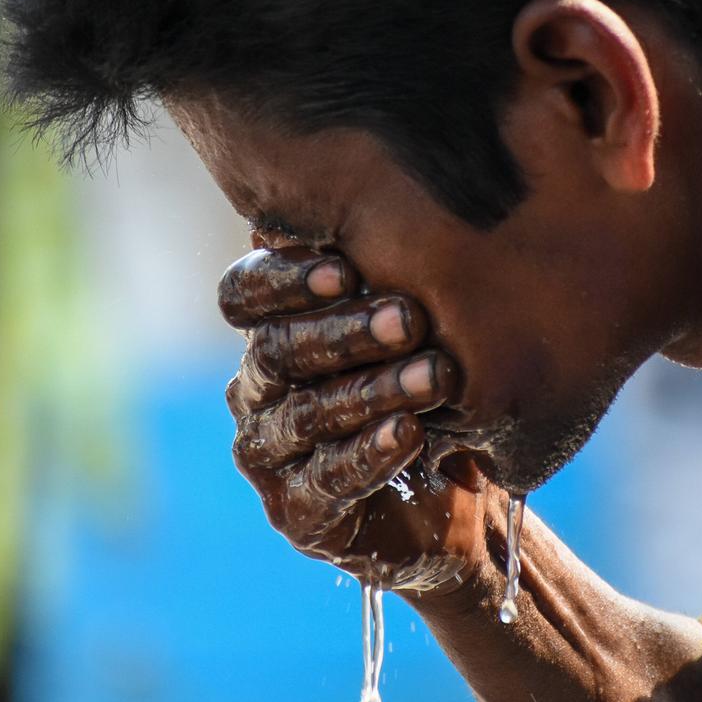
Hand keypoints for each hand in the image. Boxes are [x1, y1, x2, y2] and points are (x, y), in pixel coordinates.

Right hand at [219, 247, 494, 592]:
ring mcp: (269, 456)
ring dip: (371, 391)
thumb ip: (381, 271)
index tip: (345, 268)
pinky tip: (411, 435)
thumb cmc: (430, 392)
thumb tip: (377, 187)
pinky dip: (369, 454)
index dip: (284, 279)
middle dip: (345, 332)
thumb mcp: (413, 326)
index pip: (244, 295)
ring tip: (434, 376)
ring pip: (305, 415)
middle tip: (410, 318)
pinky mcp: (297, 514)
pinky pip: (325, 480)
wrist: (458, 499)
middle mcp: (257, 390)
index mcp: (270, 331)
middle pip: (276, 351)